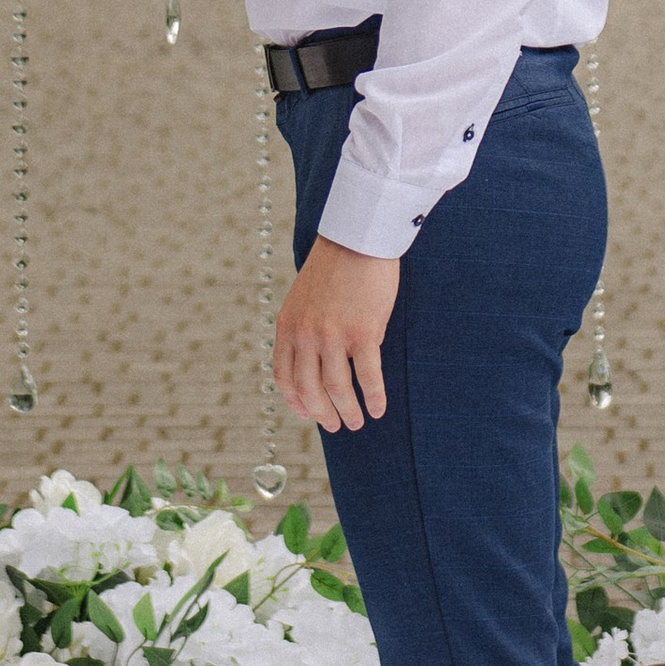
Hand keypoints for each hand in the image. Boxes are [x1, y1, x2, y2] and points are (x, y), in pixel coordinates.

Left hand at [273, 235, 399, 434]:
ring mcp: (333, 336)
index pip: (285, 378)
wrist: (357, 239)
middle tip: (338, 425)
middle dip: (324, 414)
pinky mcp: (363, 333)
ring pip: (338, 389)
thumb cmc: (334, 268)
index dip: (297, 403)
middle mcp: (306, 335)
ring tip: (359, 421)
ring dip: (349, 411)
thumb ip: (301, 329)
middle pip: (311, 390)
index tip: (309, 415)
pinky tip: (379, 408)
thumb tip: (311, 362)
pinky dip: (374, 397)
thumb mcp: (302, 299)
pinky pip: (368, 377)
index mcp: (288, 327)